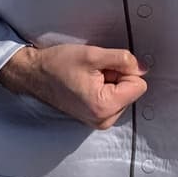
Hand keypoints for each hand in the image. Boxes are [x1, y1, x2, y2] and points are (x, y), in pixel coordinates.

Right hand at [0, 44, 147, 129]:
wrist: (34, 75)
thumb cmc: (57, 65)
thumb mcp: (93, 55)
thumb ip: (123, 60)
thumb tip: (143, 67)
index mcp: (104, 106)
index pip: (139, 85)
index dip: (124, 70)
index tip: (103, 68)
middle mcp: (104, 120)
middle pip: (131, 91)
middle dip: (117, 77)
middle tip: (92, 72)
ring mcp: (99, 121)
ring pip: (123, 95)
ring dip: (110, 82)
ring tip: (87, 78)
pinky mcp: (95, 119)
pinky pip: (113, 100)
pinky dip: (104, 89)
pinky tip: (86, 85)